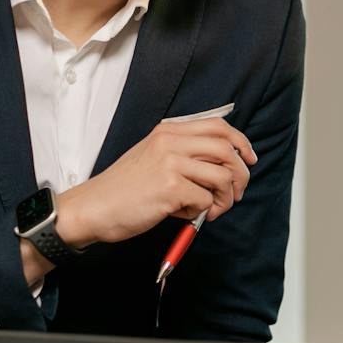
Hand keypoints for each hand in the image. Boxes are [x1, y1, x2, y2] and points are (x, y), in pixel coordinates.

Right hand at [57, 118, 256, 247]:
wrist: (93, 207)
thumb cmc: (124, 189)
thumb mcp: (152, 157)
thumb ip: (183, 154)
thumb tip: (224, 166)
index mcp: (168, 131)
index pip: (218, 127)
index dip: (241, 143)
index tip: (249, 160)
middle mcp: (170, 142)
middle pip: (227, 149)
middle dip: (241, 175)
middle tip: (235, 194)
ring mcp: (170, 163)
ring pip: (223, 176)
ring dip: (225, 198)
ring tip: (211, 210)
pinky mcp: (170, 188)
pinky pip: (206, 199)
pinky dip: (204, 211)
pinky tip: (186, 215)